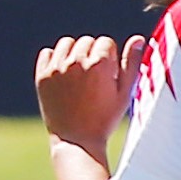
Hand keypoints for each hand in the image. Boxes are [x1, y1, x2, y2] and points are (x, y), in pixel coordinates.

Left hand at [35, 34, 146, 152]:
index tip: (108, 76)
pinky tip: (63, 76)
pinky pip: (47, 53)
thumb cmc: (105, 118)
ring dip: (74, 53)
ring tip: (79, 75)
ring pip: (67, 43)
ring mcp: (56, 69)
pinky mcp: (42, 76)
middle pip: (87, 41)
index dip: (110, 59)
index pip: (106, 42)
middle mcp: (76, 62)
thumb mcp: (124, 93)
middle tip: (94, 79)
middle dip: (92, 55)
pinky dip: (54, 60)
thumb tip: (138, 38)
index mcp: (99, 64)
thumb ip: (131, 63)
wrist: (76, 141)